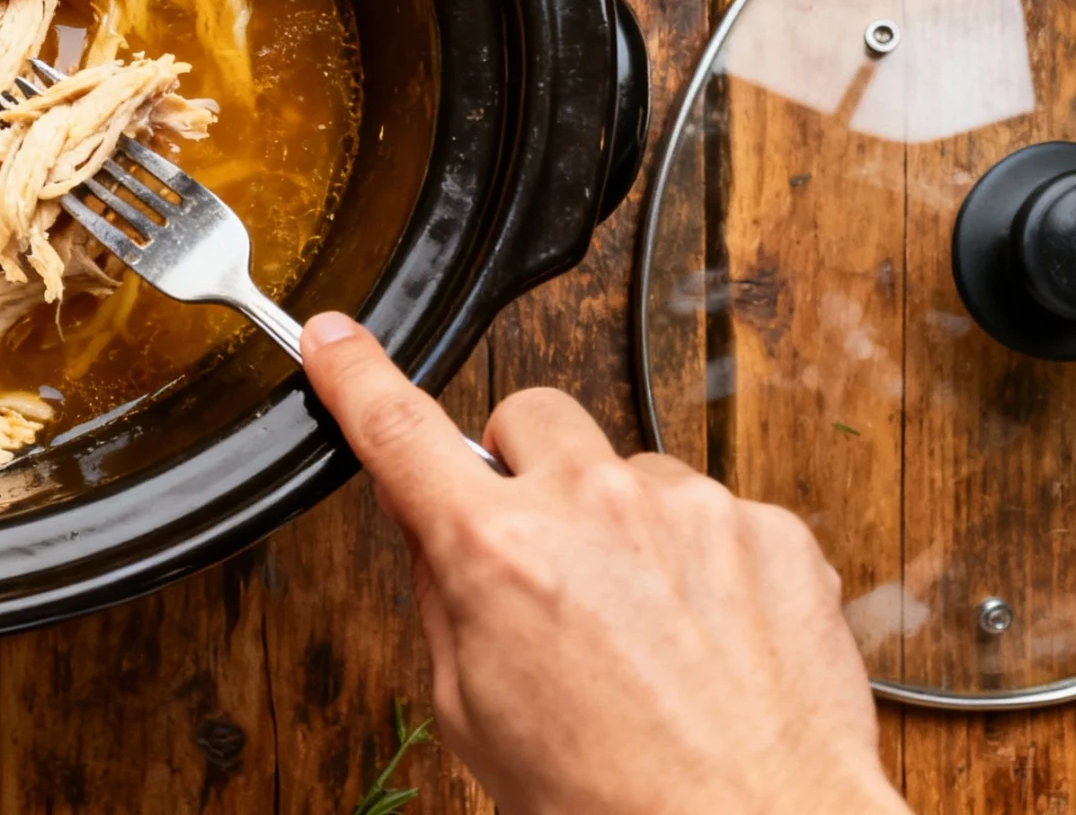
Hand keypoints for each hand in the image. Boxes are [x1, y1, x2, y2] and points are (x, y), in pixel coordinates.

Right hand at [301, 313, 905, 814]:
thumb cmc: (611, 800)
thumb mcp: (471, 710)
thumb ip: (444, 598)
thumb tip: (432, 529)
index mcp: (496, 554)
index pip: (399, 431)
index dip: (355, 375)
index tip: (335, 339)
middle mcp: (593, 508)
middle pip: (528, 417)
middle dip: (523, 468)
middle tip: (541, 548)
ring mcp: (691, 509)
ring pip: (629, 471)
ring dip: (622, 524)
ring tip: (646, 629)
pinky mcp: (771, 529)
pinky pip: (715, 514)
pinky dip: (703, 563)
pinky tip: (705, 639)